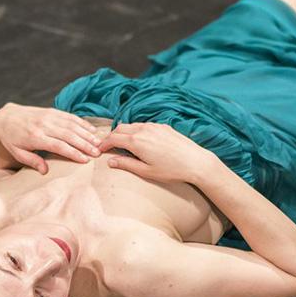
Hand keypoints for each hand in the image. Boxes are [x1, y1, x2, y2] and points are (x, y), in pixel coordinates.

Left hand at [0, 103, 100, 173]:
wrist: (5, 117)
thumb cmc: (11, 140)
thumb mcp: (17, 153)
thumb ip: (32, 161)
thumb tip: (45, 171)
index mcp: (35, 137)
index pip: (58, 146)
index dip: (73, 153)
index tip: (85, 160)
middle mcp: (43, 125)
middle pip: (68, 135)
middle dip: (84, 144)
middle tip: (97, 153)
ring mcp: (48, 116)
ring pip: (71, 124)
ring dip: (86, 133)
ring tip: (98, 142)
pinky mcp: (51, 111)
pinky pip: (69, 116)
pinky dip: (81, 122)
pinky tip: (91, 129)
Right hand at [98, 121, 213, 184]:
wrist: (195, 162)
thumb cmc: (171, 170)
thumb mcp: (146, 171)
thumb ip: (126, 164)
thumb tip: (110, 161)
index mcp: (136, 141)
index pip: (113, 138)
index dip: (104, 144)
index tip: (100, 150)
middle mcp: (143, 130)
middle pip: (120, 128)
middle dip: (111, 136)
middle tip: (108, 146)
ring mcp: (154, 126)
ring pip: (132, 125)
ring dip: (124, 132)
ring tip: (122, 144)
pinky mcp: (163, 126)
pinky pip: (144, 125)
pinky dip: (136, 130)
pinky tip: (139, 141)